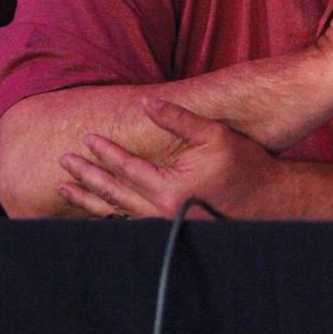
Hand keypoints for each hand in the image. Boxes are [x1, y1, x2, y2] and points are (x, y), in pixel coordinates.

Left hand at [58, 97, 282, 218]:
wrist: (268, 201)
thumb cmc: (244, 165)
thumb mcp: (212, 134)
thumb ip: (177, 119)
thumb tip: (146, 102)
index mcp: (169, 191)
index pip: (126, 168)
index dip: (105, 151)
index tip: (87, 137)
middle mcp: (161, 214)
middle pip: (113, 194)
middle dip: (86, 177)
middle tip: (63, 163)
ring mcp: (164, 227)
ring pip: (117, 213)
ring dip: (89, 200)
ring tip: (65, 191)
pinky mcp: (171, 231)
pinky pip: (129, 224)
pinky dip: (108, 215)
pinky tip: (96, 210)